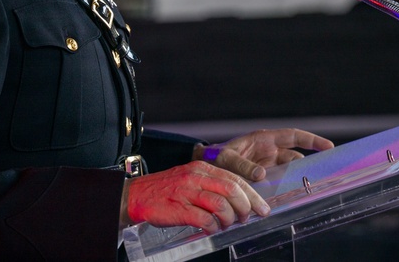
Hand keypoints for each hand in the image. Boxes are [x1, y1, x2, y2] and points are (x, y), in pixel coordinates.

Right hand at [122, 161, 270, 232]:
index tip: (262, 207)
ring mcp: (187, 193)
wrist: (136, 195)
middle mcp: (196, 178)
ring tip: (227, 225)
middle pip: (232, 190)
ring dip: (229, 219)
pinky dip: (213, 227)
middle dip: (246, 207)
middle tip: (247, 218)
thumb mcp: (190, 179)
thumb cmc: (165, 190)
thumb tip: (237, 199)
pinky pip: (204, 219)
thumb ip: (211, 185)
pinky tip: (211, 229)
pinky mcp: (179, 209)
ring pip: (221, 205)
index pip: (235, 179)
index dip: (252, 195)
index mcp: (202, 169)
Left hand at [195, 128, 334, 181]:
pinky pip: (279, 184)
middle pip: (295, 157)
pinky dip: (284, 190)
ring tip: (306, 188)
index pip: (293, 137)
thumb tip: (261, 174)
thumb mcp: (227, 158)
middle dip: (308, 164)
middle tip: (321, 175)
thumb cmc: (215, 157)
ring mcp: (267, 166)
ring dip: (296, 179)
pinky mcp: (263, 180)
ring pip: (288, 172)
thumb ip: (242, 165)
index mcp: (264, 139)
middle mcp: (269, 151)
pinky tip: (288, 198)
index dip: (311, 140)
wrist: (204, 167)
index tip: (328, 147)